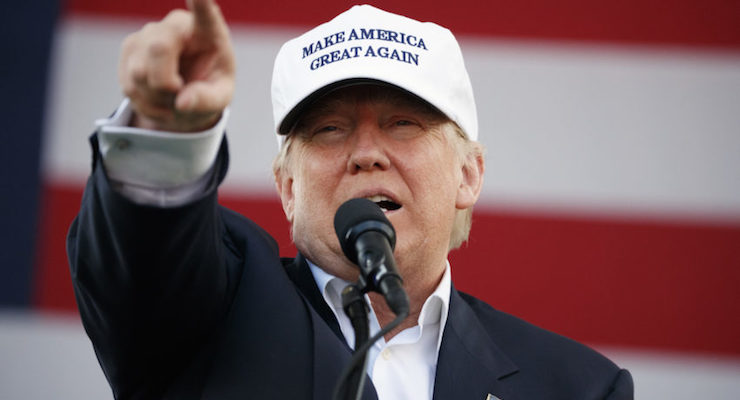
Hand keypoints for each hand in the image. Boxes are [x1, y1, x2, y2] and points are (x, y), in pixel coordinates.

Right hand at [119, 0, 234, 131]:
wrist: (185, 96)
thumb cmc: (208, 89)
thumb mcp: (219, 99)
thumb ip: (207, 100)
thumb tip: (183, 103)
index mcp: (208, 32)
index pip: (205, 13)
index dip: (200, 1)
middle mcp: (177, 25)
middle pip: (159, 49)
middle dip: (166, 84)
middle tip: (180, 99)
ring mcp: (149, 33)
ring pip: (140, 72)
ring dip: (156, 98)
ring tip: (172, 99)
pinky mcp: (130, 48)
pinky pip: (129, 85)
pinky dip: (144, 103)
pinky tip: (157, 100)